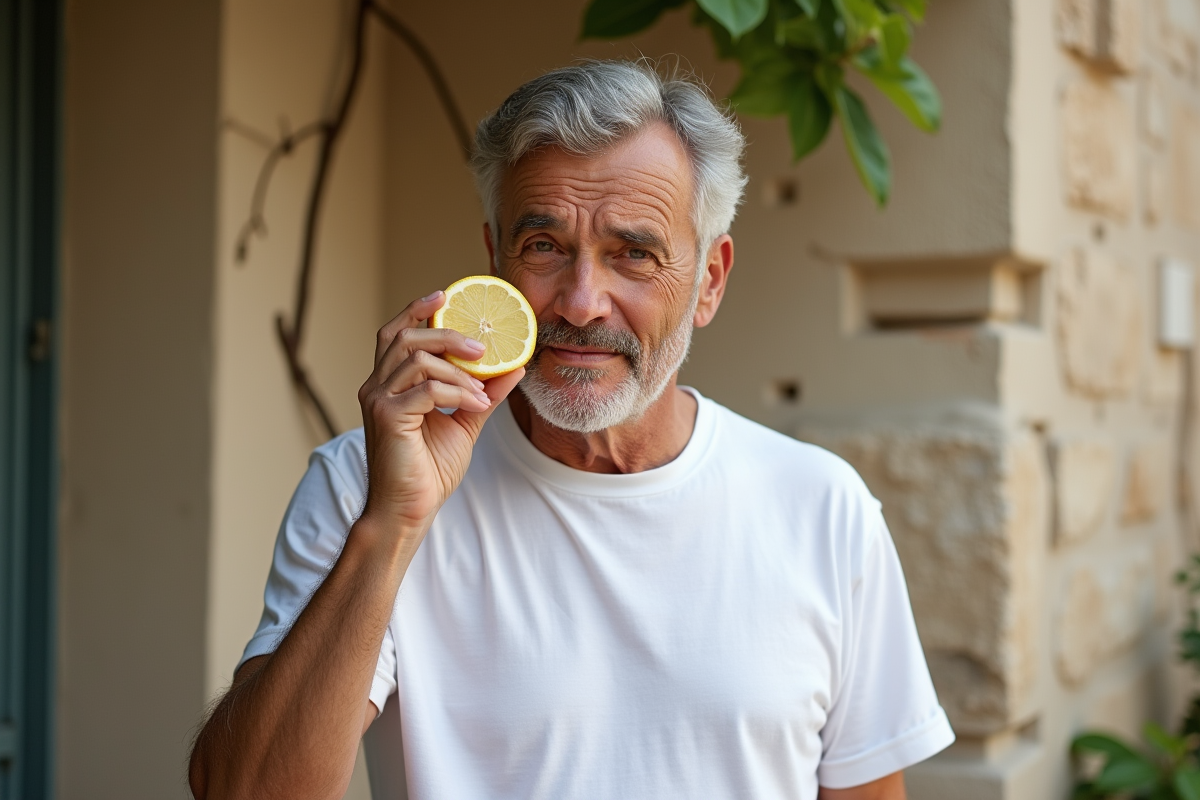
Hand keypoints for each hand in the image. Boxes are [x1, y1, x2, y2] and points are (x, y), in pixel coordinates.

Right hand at [357, 291, 524, 532]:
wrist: (410, 511)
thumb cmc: (429, 470)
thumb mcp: (464, 423)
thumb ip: (484, 393)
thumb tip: (514, 366)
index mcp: (389, 384)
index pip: (394, 333)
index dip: (416, 308)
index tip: (444, 295)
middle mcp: (376, 386)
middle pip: (405, 336)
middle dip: (446, 334)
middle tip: (482, 347)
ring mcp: (378, 400)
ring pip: (418, 359)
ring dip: (459, 370)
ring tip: (483, 390)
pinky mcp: (387, 417)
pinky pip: (428, 389)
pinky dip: (458, 392)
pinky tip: (476, 405)